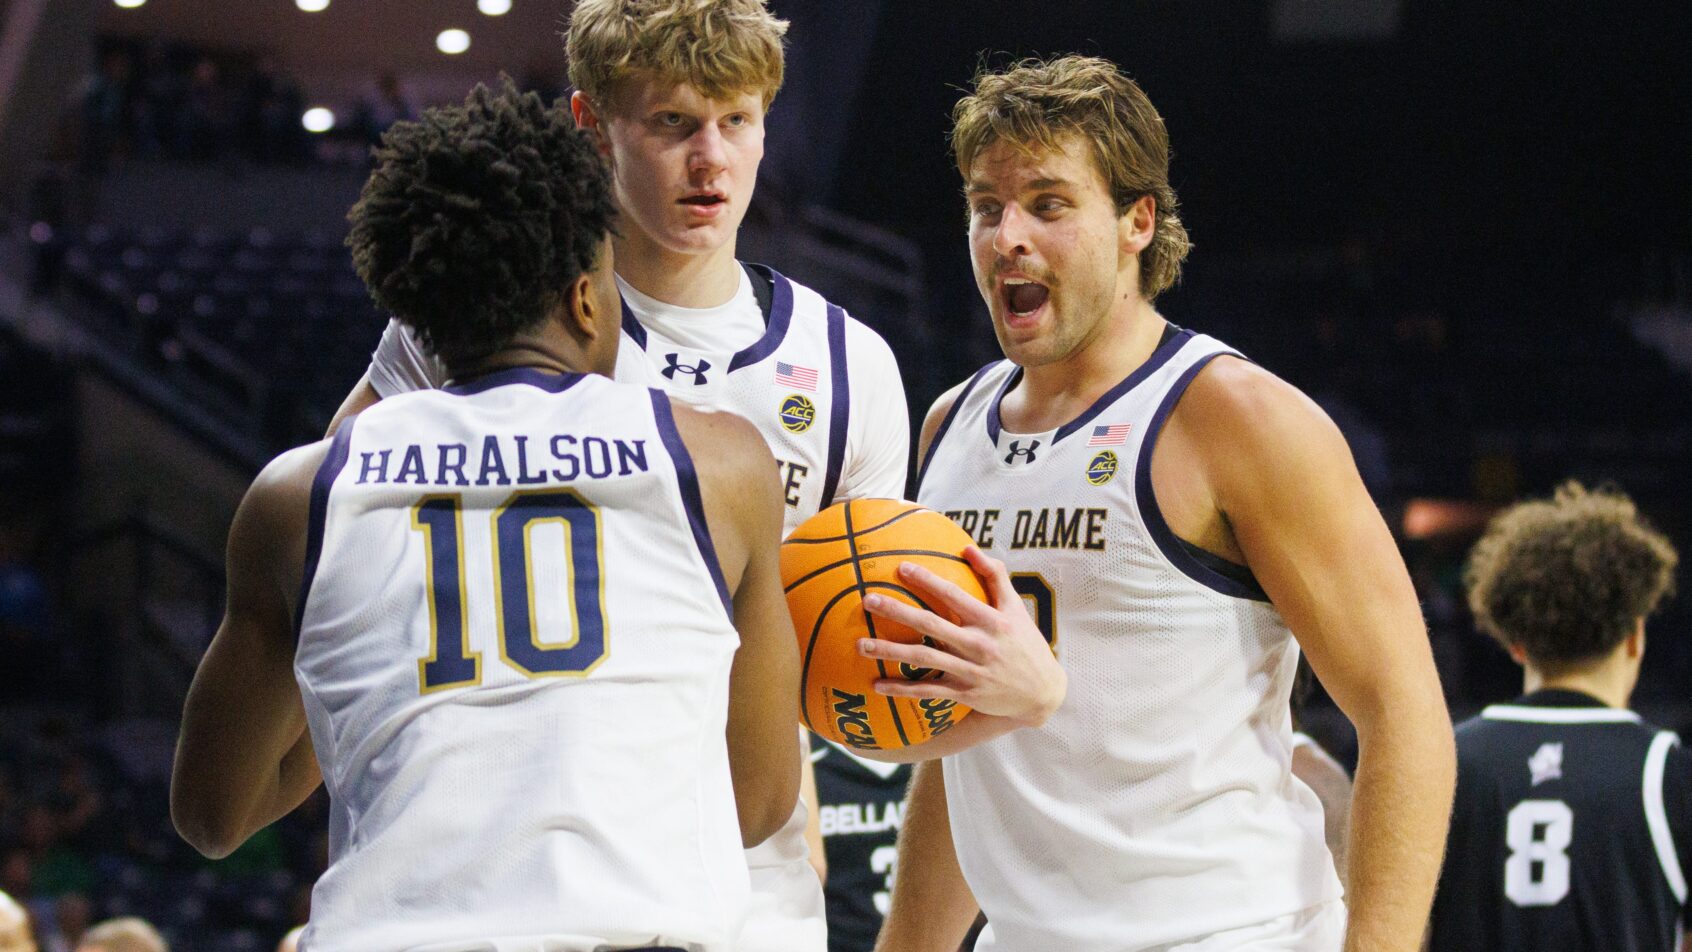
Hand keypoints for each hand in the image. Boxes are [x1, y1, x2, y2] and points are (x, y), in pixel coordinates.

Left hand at [856, 546, 1065, 727]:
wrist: (1041, 692)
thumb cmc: (1024, 642)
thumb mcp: (1015, 607)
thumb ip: (994, 575)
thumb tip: (967, 547)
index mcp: (991, 620)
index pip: (954, 595)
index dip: (927, 581)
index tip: (901, 568)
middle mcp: (979, 645)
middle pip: (931, 625)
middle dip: (898, 611)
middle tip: (868, 600)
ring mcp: (970, 671)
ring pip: (924, 659)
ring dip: (891, 651)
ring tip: (862, 643)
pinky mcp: (964, 693)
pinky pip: (928, 692)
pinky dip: (902, 689)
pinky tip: (877, 684)